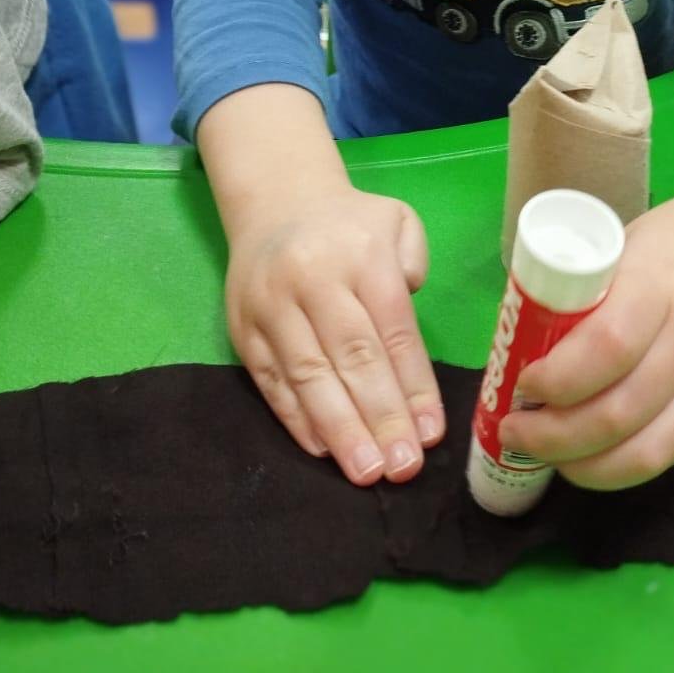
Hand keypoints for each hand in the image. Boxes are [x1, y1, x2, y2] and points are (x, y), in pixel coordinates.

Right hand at [225, 181, 445, 487]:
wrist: (277, 201)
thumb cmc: (351, 225)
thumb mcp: (398, 222)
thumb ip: (415, 268)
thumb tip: (405, 334)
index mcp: (362, 254)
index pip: (393, 330)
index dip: (413, 386)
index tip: (430, 434)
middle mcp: (314, 278)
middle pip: (352, 357)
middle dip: (380, 417)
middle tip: (402, 467)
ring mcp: (272, 305)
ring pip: (308, 375)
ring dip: (340, 429)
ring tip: (366, 471)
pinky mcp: (243, 328)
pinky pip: (271, 380)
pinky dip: (296, 419)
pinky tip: (324, 449)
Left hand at [499, 186, 673, 489]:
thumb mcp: (633, 243)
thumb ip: (592, 292)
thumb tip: (524, 339)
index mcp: (662, 287)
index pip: (606, 348)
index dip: (556, 378)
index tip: (521, 382)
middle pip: (620, 414)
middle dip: (555, 437)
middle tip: (515, 432)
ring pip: (649, 453)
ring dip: (587, 468)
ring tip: (548, 459)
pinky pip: (673, 455)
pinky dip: (625, 467)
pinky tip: (593, 459)